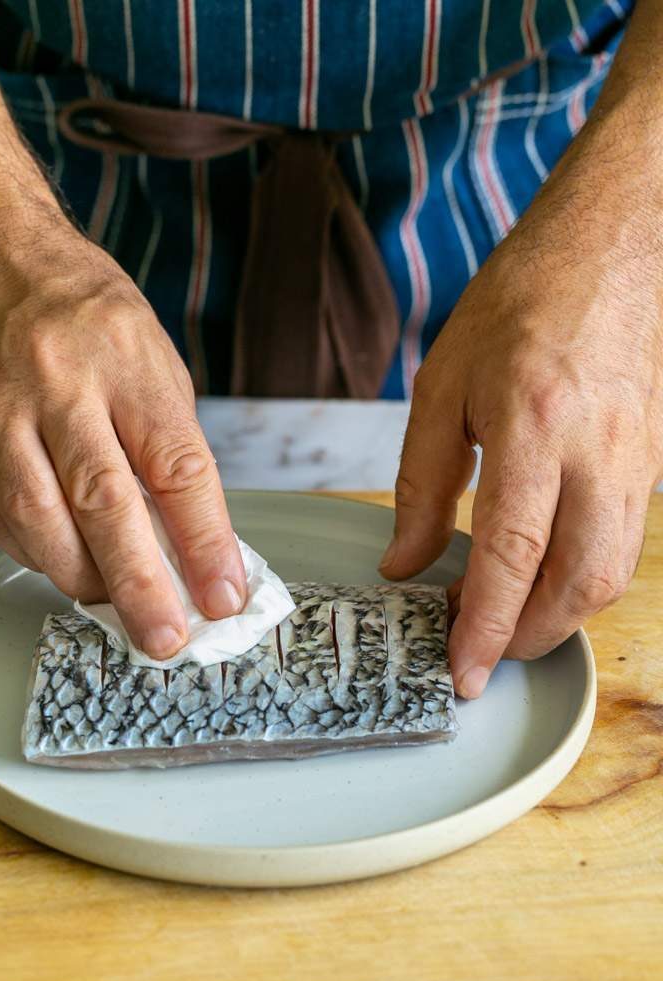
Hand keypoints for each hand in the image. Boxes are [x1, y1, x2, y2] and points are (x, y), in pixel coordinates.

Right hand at [0, 208, 245, 659]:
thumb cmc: (79, 304)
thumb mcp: (150, 353)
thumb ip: (167, 440)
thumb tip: (189, 534)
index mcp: (126, 362)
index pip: (177, 468)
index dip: (206, 542)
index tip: (225, 594)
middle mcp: (59, 386)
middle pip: (103, 505)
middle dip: (141, 586)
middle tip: (166, 640)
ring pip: (37, 519)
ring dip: (80, 578)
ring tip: (112, 607)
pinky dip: (30, 551)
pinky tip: (57, 562)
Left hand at [380, 117, 662, 697]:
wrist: (614, 246)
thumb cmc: (522, 302)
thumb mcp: (443, 383)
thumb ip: (422, 481)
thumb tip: (405, 561)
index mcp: (535, 427)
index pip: (511, 556)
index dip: (484, 625)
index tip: (460, 671)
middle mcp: (598, 454)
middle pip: (575, 584)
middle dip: (525, 637)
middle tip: (476, 650)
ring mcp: (637, 461)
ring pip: (609, 574)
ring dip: (556, 616)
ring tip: (503, 620)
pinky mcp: (652, 462)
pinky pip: (623, 543)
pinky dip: (582, 579)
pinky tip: (542, 575)